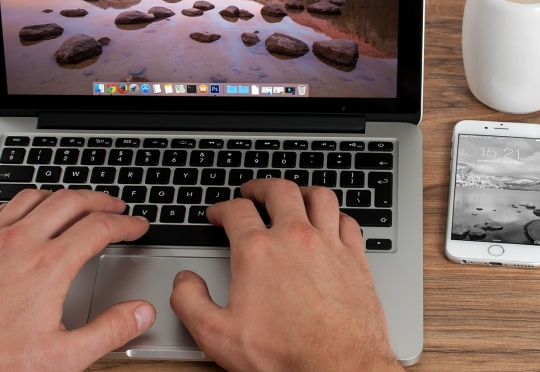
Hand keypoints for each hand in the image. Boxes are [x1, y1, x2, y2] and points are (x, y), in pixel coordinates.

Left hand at [0, 189, 155, 371]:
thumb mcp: (62, 358)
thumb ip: (109, 331)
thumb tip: (141, 313)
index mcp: (49, 266)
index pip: (100, 228)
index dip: (126, 223)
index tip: (137, 226)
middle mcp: (19, 243)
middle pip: (70, 201)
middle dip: (99, 200)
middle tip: (114, 207)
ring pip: (30, 198)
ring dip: (58, 197)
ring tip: (71, 204)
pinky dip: (11, 208)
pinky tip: (14, 218)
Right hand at [170, 179, 403, 371]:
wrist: (338, 368)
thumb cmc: (285, 354)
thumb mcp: (217, 335)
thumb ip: (190, 303)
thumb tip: (184, 282)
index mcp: (257, 251)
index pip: (235, 211)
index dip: (221, 208)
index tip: (218, 213)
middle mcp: (294, 238)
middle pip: (279, 191)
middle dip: (261, 187)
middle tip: (252, 191)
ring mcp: (328, 245)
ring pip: (319, 197)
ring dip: (302, 191)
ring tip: (294, 194)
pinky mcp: (354, 258)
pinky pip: (347, 221)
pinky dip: (336, 214)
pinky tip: (332, 221)